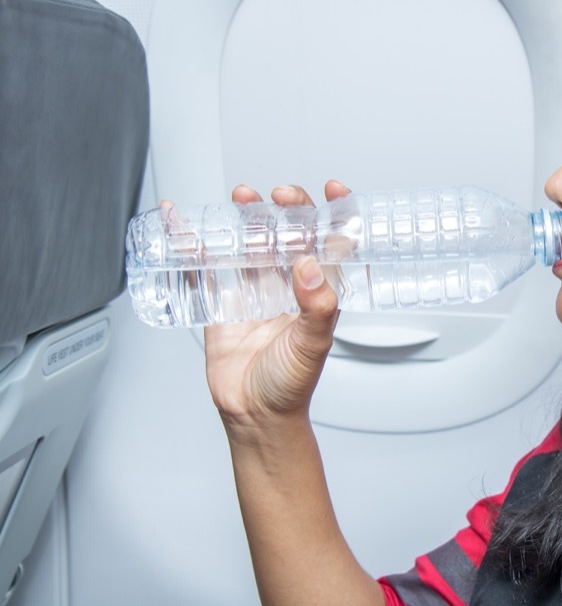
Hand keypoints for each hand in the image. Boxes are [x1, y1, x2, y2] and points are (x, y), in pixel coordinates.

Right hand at [204, 180, 350, 425]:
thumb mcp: (312, 346)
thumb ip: (316, 308)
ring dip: (247, 217)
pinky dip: (192, 243)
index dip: (337, 215)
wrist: (253, 415)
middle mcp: (288, 285)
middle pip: (289, 234)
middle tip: (277, 195)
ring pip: (251, 243)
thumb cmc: (291, 385)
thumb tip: (311, 268)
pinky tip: (182, 223)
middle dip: (285, 209)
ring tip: (242, 197)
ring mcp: (254, 291)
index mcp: (318, 291)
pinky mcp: (220, 302)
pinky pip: (205, 267)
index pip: (332, 244)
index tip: (334, 190)